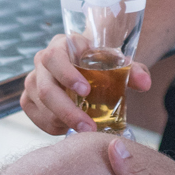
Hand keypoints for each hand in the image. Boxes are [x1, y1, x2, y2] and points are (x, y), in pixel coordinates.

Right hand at [20, 33, 153, 134]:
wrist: (89, 70)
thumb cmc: (103, 65)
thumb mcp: (120, 65)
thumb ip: (133, 71)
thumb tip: (145, 83)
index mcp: (63, 45)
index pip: (55, 57)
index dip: (67, 74)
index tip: (86, 91)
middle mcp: (42, 61)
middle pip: (44, 87)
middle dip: (66, 110)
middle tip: (89, 126)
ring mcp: (32, 80)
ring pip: (39, 105)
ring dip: (62, 121)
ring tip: (85, 130)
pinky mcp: (29, 99)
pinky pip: (36, 117)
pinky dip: (53, 126)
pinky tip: (70, 128)